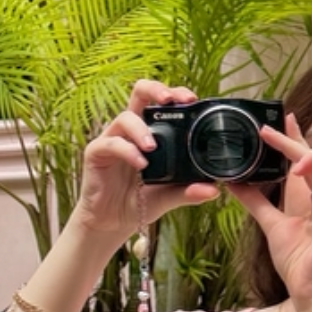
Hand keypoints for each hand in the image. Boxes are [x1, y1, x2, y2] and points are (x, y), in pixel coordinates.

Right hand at [73, 81, 218, 238]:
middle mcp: (131, 130)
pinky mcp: (96, 152)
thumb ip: (189, 190)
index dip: (175, 93)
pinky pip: (111, 143)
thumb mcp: (169, 195)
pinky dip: (127, 150)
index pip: (161, 101)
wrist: (114, 221)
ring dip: (141, 129)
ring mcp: (113, 138)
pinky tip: (140, 163)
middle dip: (156, 89)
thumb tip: (215, 190)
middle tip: (170, 100)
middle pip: (140, 92)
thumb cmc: (141, 200)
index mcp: (150, 131)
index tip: (192, 99)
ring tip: (152, 147)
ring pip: (125, 117)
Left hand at [233, 115, 311, 311]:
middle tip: (268, 133)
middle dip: (295, 140)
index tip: (281, 120)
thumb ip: (256, 202)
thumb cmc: (297, 262)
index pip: (308, 160)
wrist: (307, 288)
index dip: (296, 138)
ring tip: (295, 168)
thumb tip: (233, 184)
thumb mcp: (270, 224)